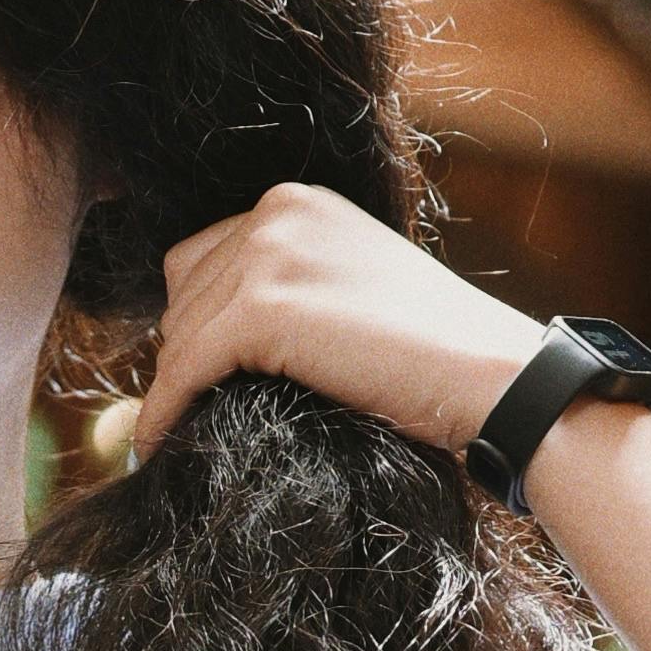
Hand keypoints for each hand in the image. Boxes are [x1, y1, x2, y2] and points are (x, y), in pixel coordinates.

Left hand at [121, 181, 551, 470]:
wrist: (494, 376)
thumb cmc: (436, 351)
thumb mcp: (352, 289)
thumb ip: (292, 287)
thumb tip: (219, 336)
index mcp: (298, 202)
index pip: (200, 260)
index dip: (197, 323)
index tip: (196, 375)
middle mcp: (275, 212)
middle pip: (180, 296)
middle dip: (185, 356)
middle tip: (193, 412)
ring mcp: (267, 256)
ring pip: (178, 338)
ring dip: (179, 390)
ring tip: (179, 435)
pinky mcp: (261, 310)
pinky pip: (182, 371)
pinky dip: (165, 414)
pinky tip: (156, 447)